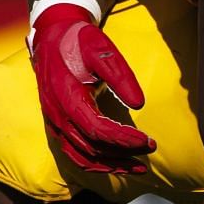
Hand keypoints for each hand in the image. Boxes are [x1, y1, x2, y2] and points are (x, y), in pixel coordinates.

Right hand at [30, 3, 155, 173]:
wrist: (52, 36)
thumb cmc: (79, 42)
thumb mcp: (101, 50)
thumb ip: (121, 76)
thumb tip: (139, 104)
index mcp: (68, 97)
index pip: (98, 129)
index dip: (125, 139)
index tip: (149, 141)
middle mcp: (58, 116)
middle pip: (92, 147)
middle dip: (123, 153)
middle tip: (150, 151)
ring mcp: (54, 123)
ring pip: (82, 156)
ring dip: (111, 165)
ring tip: (137, 167)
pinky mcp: (56, 125)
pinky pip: (74, 154)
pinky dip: (95, 163)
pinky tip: (114, 164)